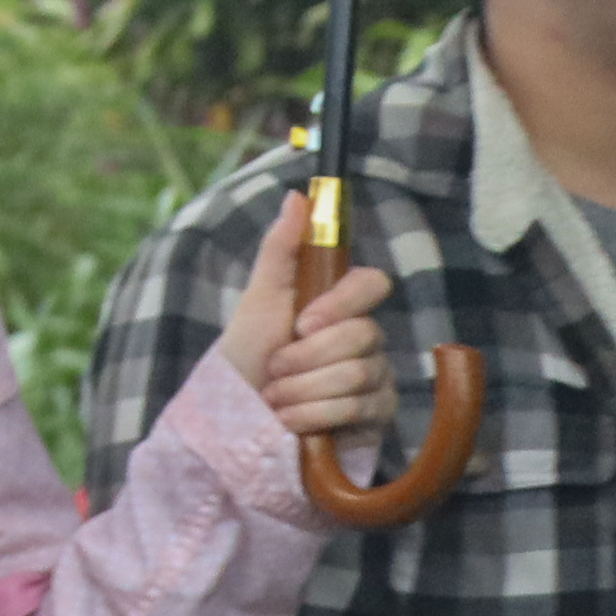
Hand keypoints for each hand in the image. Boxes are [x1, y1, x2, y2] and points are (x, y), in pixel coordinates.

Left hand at [208, 202, 401, 456]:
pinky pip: (358, 408)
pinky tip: (290, 420)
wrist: (237, 416)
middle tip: (274, 368)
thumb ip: (281, 249)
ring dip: (300, 389)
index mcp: (341, 306)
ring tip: (275, 397)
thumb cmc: (247, 355)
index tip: (302, 323)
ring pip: (356, 375)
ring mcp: (378, 377)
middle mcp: (367, 339)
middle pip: (362, 336)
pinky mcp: (378, 415)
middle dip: (303, 358)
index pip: (373, 283)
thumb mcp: (258, 299)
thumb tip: (297, 195)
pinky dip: (311, 415)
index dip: (341, 303)